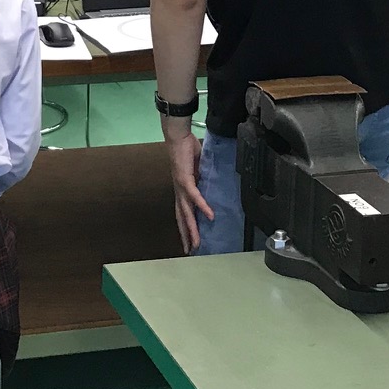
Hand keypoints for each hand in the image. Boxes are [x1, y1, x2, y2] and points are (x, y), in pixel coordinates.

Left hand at [164, 125, 211, 252]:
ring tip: (197, 243)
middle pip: (183, 218)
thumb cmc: (187, 150)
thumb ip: (201, 179)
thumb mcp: (197, 169)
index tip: (188, 241)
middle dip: (186, 235)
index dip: (185, 228)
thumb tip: (210, 185)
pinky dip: (202, 206)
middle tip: (190, 251)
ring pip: (187, 213)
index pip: (182, 213)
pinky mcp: (186, 180)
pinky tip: (210, 216)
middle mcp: (179, 192)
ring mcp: (181, 187)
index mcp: (182, 191)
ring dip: (192, 228)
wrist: (178, 137)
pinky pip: (195, 196)